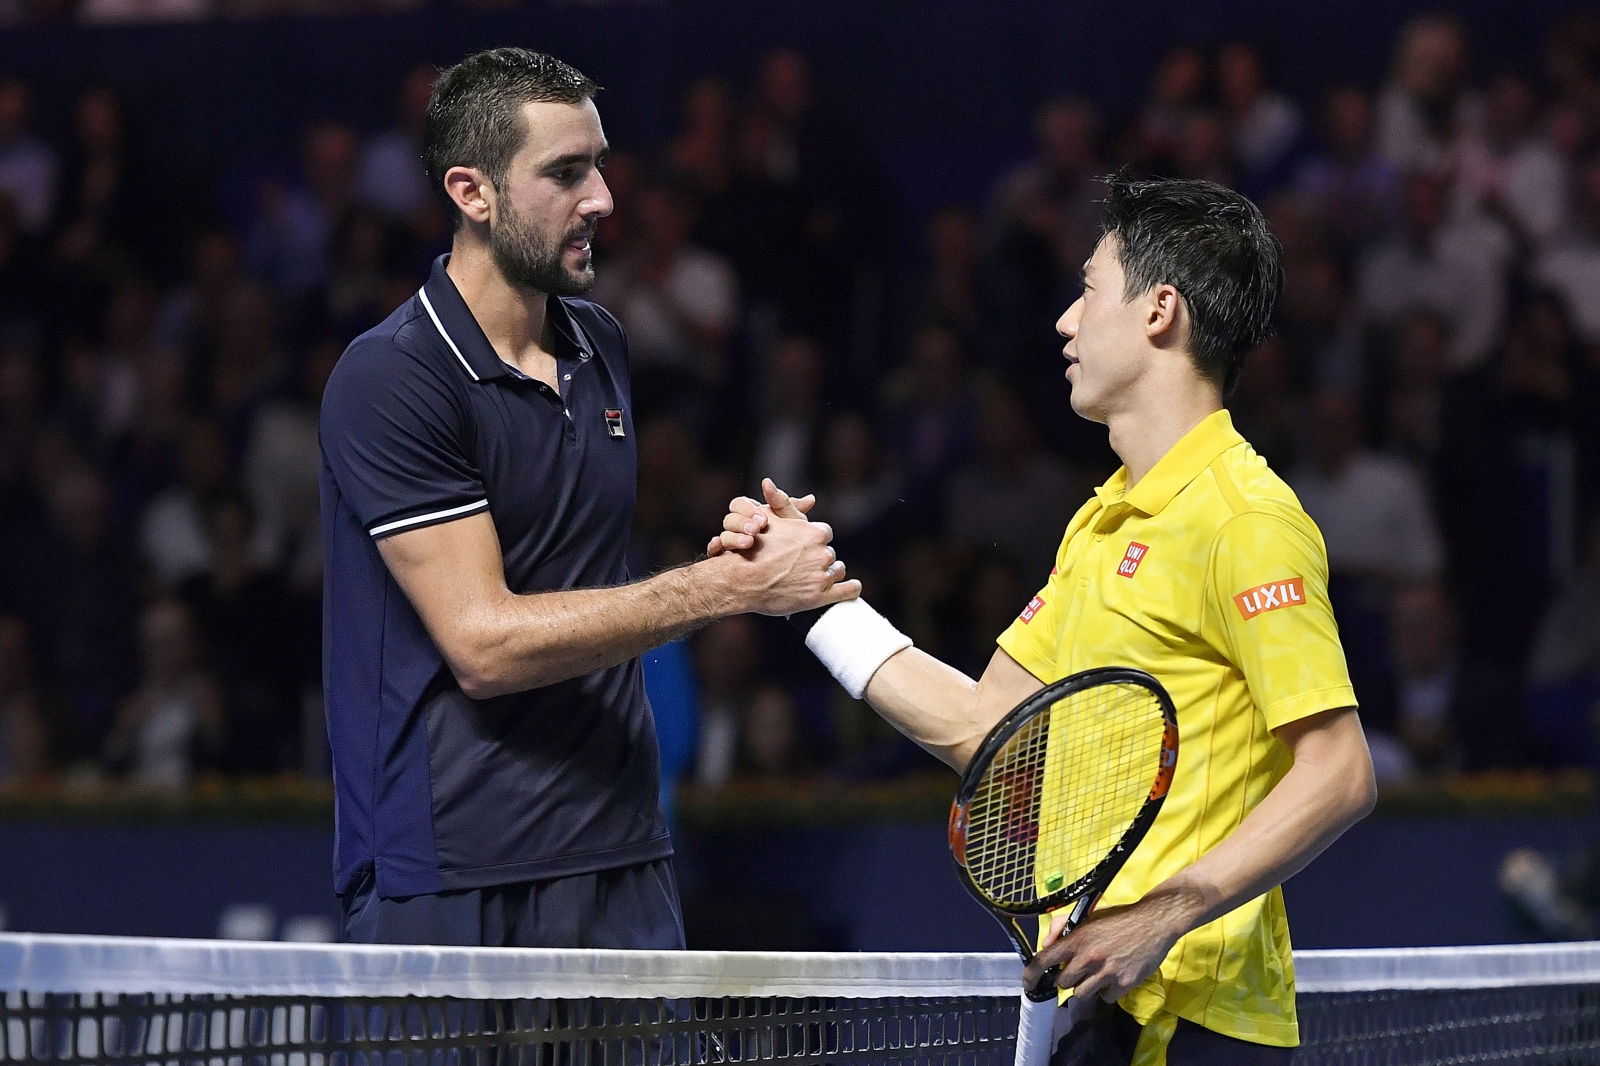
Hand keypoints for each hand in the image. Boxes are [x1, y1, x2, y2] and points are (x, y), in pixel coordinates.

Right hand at [706, 478, 814, 555]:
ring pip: (723, 535)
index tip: (763, 520)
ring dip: (733, 538)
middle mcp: (737, 528)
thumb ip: (795, 513)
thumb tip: (811, 499)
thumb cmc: (785, 548)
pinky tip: (719, 548)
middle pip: (730, 518)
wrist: (769, 579)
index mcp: (750, 515)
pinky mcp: (722, 559)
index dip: (750, 510)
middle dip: (742, 523)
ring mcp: (728, 544)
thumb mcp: (792, 529)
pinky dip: (714, 548)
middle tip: (756, 530)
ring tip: (747, 543)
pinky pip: (712, 551)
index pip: (740, 504)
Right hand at [718, 510, 860, 615]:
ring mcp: (822, 576)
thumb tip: (808, 497)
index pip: (824, 534)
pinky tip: (851, 588)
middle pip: (829, 554)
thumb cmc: (753, 548)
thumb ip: (787, 504)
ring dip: (829, 573)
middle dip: (819, 559)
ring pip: (837, 571)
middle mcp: (822, 553)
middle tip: (803, 566)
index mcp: (815, 533)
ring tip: (815, 578)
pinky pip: (849, 591)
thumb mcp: (770, 520)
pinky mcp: (820, 597)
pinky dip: (851, 589)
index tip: (806, 547)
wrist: (742, 580)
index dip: (815, 541)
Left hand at [1021, 892, 1191, 1003]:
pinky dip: (1109, 991)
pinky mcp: (1124, 983)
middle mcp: (1088, 957)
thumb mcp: (1088, 916)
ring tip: (1100, 972)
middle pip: (1063, 983)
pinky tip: (1116, 976)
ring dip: (1087, 987)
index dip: (1031, 975)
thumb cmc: (1119, 918)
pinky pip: (1105, 998)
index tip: (1029, 984)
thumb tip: (1046, 945)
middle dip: (1069, 978)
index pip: (1043, 960)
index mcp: (1077, 939)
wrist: (1154, 922)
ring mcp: (1106, 972)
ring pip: (1081, 994)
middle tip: (1082, 968)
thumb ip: (1062, 927)